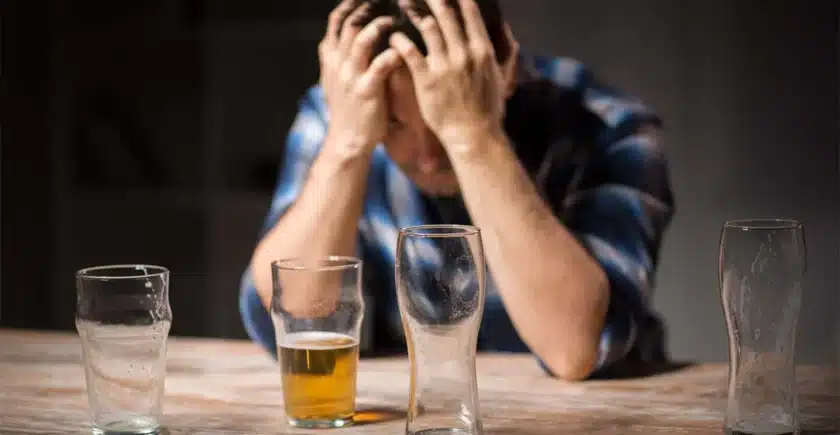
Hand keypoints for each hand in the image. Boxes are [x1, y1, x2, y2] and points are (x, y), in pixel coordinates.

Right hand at [319, 1, 401, 155]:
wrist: (347, 141)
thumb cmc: (348, 109)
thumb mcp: (334, 80)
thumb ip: (338, 57)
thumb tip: (344, 35)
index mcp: (331, 59)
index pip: (336, 21)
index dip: (351, 5)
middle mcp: (338, 64)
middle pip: (349, 23)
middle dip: (368, 9)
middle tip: (385, 4)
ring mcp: (351, 77)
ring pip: (361, 38)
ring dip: (379, 25)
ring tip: (393, 21)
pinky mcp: (366, 91)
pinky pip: (380, 64)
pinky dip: (393, 53)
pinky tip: (402, 49)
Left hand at [388, 0, 518, 152]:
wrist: (473, 135)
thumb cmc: (487, 109)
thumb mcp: (501, 77)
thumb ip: (503, 53)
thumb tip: (507, 32)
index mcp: (482, 50)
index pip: (470, 13)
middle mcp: (464, 53)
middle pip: (446, 14)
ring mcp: (445, 65)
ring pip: (428, 27)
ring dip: (415, 13)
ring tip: (404, 4)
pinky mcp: (426, 78)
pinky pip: (410, 51)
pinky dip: (400, 40)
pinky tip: (395, 37)